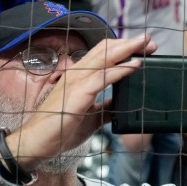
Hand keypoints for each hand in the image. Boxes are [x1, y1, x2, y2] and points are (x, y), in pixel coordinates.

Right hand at [9, 35, 155, 168]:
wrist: (36, 144)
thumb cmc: (59, 129)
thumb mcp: (91, 116)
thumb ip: (106, 107)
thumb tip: (122, 103)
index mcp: (80, 77)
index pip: (104, 53)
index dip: (124, 48)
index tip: (144, 48)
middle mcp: (78, 73)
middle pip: (106, 48)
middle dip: (130, 44)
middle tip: (150, 41)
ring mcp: (76, 81)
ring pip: (105, 57)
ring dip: (128, 50)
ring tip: (147, 46)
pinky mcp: (78, 94)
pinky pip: (103, 77)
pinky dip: (121, 69)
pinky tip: (135, 65)